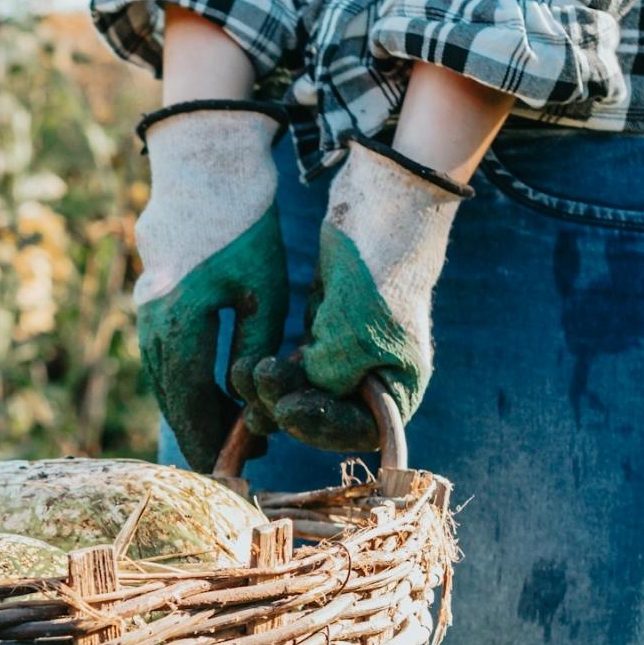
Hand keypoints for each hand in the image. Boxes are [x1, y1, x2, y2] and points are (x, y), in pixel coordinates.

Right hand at [133, 103, 287, 471]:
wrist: (205, 165)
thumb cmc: (244, 223)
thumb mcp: (265, 289)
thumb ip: (257, 348)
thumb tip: (250, 400)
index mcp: (179, 322)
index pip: (191, 401)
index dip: (210, 438)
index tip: (230, 468)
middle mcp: (151, 321)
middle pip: (170, 396)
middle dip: (197, 432)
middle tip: (225, 463)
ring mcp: (145, 309)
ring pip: (163, 377)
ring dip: (189, 408)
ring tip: (219, 435)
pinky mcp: (149, 297)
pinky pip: (163, 355)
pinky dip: (183, 380)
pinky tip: (206, 393)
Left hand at [238, 138, 465, 452]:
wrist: (378, 214)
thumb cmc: (376, 278)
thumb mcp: (354, 340)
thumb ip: (326, 381)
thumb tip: (292, 404)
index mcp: (398, 388)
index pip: (357, 430)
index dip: (317, 428)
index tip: (284, 410)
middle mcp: (374, 379)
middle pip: (323, 415)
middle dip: (284, 406)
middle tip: (255, 390)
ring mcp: (347, 357)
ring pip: (302, 391)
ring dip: (270, 389)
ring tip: (245, 372)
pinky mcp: (323, 334)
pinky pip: (293, 367)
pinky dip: (272, 370)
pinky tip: (248, 366)